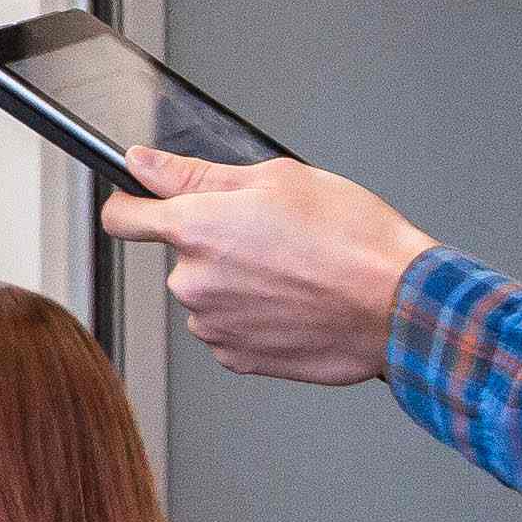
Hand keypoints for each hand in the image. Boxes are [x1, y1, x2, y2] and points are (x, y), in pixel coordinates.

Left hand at [94, 151, 434, 386]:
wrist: (399, 306)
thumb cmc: (352, 238)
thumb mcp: (276, 179)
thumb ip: (194, 174)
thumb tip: (142, 163)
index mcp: (196, 228)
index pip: (122, 217)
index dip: (132, 203)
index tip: (143, 201)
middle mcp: (193, 281)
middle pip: (181, 256)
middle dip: (214, 244)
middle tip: (271, 236)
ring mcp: (213, 326)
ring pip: (208, 294)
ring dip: (236, 283)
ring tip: (293, 272)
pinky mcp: (237, 358)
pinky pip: (229, 329)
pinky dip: (253, 317)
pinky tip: (294, 304)